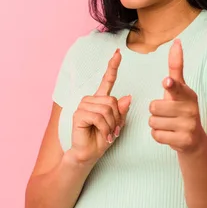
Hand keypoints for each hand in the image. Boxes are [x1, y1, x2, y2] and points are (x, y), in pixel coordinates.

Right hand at [70, 49, 130, 164]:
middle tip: (113, 130)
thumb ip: (122, 111)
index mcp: (100, 99)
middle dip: (117, 118)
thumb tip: (128, 96)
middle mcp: (91, 100)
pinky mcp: (78, 114)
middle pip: (112, 100)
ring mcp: (83, 106)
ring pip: (107, 109)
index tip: (118, 53)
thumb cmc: (102, 139)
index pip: (107, 80)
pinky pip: (99, 117)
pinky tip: (102, 134)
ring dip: (111, 124)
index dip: (113, 66)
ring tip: (107, 133)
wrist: (88, 154)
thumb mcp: (117, 124)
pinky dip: (104, 128)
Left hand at [149, 39, 205, 152]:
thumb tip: (176, 41)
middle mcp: (191, 109)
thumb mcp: (180, 88)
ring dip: (156, 124)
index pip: (177, 87)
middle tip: (167, 115)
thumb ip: (176, 67)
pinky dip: (158, 135)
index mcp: (188, 94)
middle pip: (154, 107)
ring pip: (153, 122)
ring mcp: (188, 126)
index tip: (167, 81)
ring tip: (169, 125)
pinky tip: (169, 134)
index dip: (171, 85)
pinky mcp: (184, 141)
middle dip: (155, 112)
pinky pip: (156, 135)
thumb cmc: (181, 109)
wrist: (194, 140)